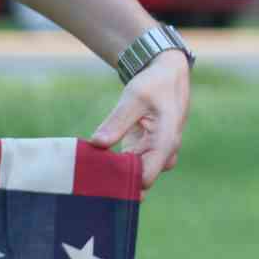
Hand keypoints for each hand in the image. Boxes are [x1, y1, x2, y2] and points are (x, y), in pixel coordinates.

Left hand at [90, 50, 190, 190]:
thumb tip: (97, 144)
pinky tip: (97, 162)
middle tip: (89, 178)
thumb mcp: (135, 97)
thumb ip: (117, 122)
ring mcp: (156, 153)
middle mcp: (164, 153)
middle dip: (117, 181)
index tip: (98, 177)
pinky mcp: (145, 150)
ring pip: (135, 176)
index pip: (145, 178)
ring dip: (116, 175)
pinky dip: (115, 165)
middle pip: (140, 182)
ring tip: (91, 171)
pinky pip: (130, 166)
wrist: (168, 76)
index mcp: (166, 142)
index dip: (123, 182)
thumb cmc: (155, 84)